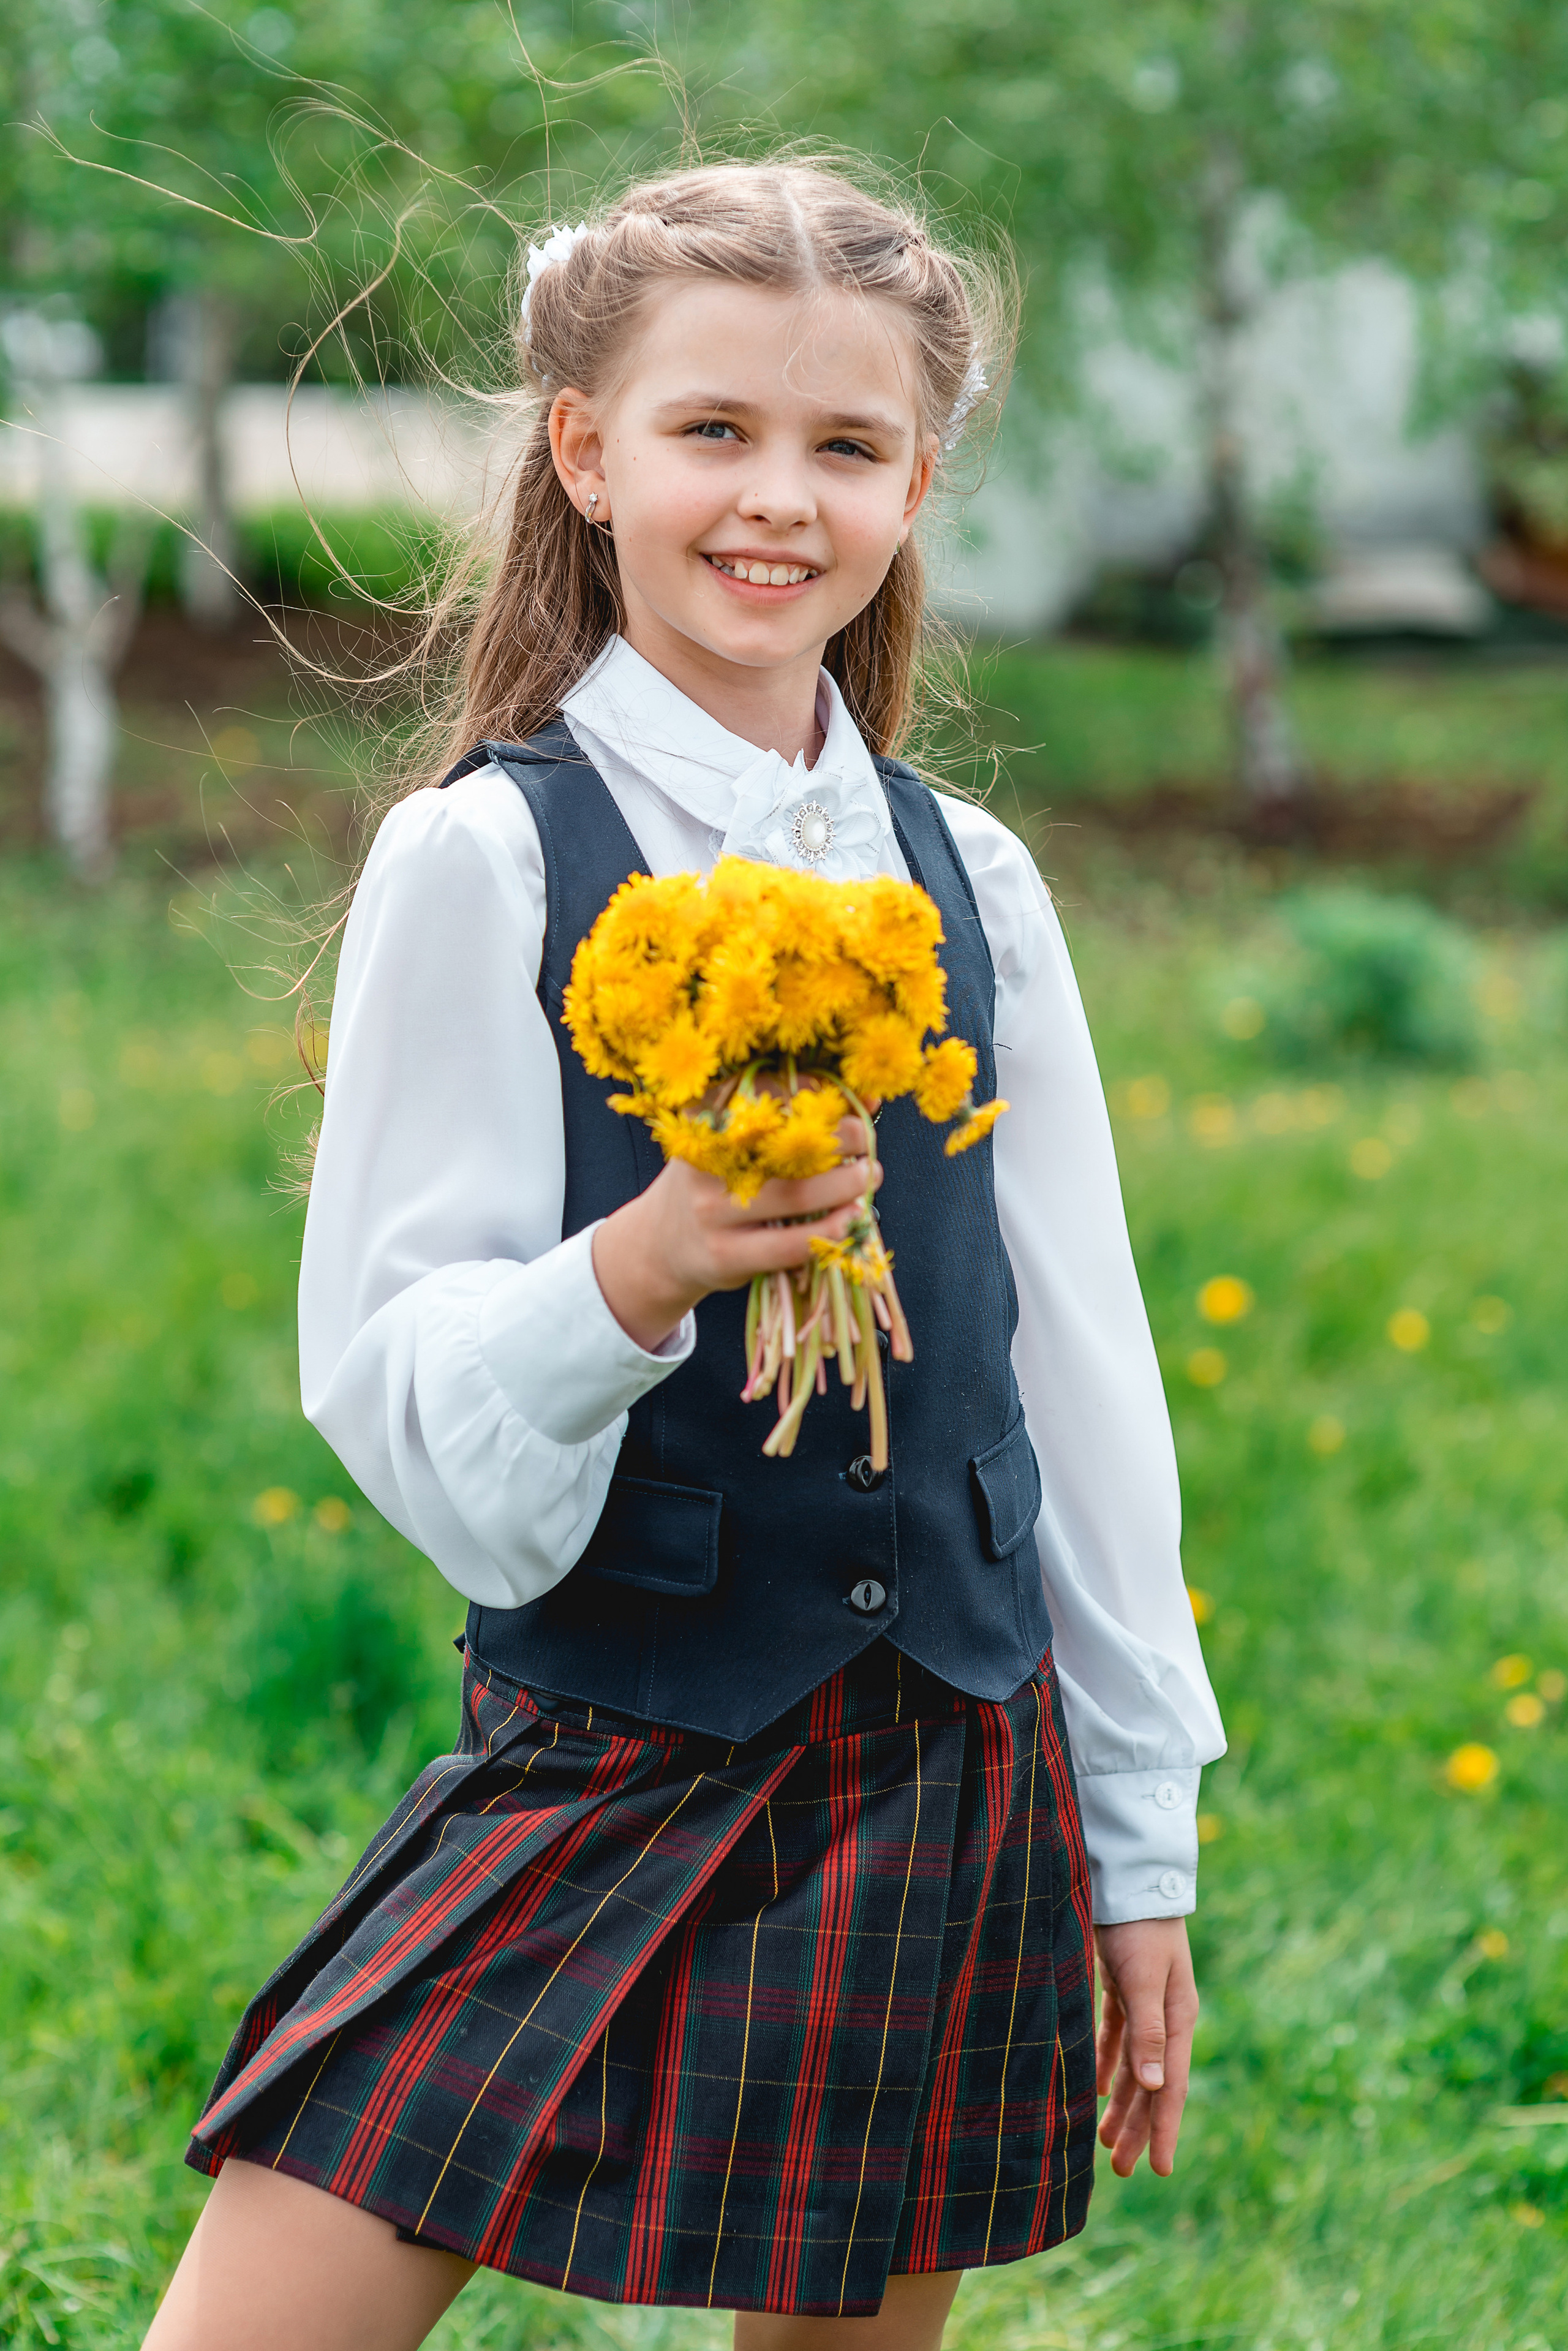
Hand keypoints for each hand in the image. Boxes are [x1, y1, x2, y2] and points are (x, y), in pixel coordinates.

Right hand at [593, 1115, 878, 1352]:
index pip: (765, 1093)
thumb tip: (865, 1100)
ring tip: (868, 1176)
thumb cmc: (712, 1183)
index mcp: (704, 1120)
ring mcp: (712, 1211)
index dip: (813, 1091)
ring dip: (844, 1185)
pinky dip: (829, 1231)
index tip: (847, 1097)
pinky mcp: (725, 1254)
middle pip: (785, 1143)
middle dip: (839, 1137)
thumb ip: (787, 1120)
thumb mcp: (731, 1143)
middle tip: (866, 1138)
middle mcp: (704, 1161)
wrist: (658, 1245)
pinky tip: (851, 1221)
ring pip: (794, 1195)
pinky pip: (788, 1243)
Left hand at [1094, 1916, 1197, 2177]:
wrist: (1130, 1878)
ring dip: (1120, 2102)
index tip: (1160, 2171)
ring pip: (1132, 2066)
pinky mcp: (1123, 1987)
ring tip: (1103, 2141)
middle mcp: (1164, 2016)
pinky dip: (1106, 2064)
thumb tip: (1156, 2088)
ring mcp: (1145, 2002)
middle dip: (1137, 2127)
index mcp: (1177, 2019)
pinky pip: (1115, 2037)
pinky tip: (1096, 2088)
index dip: (1164, 2130)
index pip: (1171, 2088)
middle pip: (1151, 2084)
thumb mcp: (1145, 1979)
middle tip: (1119, 2170)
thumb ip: (1148, 2031)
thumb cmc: (1140, 1928)